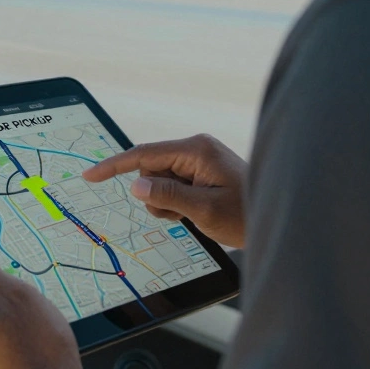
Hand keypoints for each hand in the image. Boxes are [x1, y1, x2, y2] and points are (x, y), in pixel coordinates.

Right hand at [83, 134, 246, 247]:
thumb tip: (136, 186)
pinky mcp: (202, 172)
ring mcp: (199, 160)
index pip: (143, 155)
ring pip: (159, 182)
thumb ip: (168, 196)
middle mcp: (196, 149)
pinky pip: (173, 186)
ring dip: (168, 203)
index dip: (114, 167)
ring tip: (194, 214)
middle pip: (150, 171)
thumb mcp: (204, 210)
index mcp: (196, 150)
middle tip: (181, 215)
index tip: (90, 176)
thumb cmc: (247, 215)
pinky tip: (197, 211)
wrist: (279, 219)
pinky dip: (177, 203)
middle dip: (156, 196)